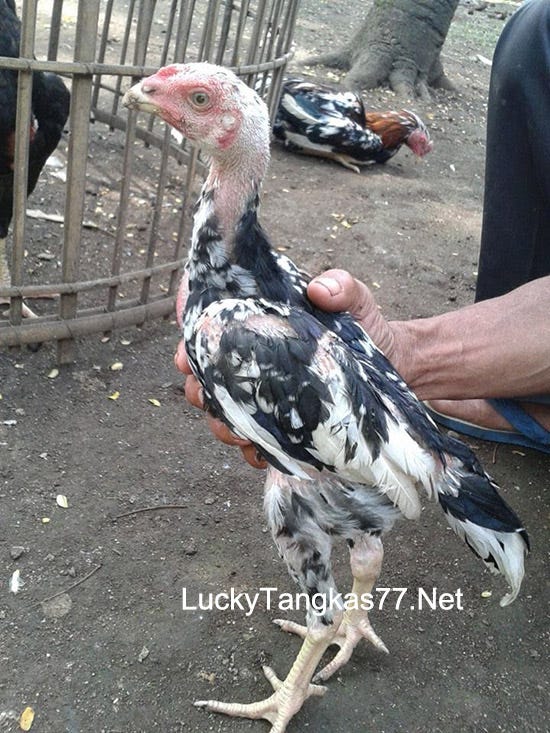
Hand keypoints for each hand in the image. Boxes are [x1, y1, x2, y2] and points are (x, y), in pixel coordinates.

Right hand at [175, 269, 395, 468]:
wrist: (394, 367)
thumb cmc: (367, 330)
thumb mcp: (357, 302)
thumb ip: (342, 287)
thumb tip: (321, 289)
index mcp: (259, 329)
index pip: (210, 335)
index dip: (190, 347)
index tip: (186, 358)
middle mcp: (255, 364)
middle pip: (205, 380)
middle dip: (200, 391)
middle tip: (207, 398)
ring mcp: (266, 398)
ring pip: (223, 415)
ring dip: (222, 426)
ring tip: (238, 432)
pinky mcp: (282, 428)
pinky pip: (254, 445)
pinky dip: (252, 451)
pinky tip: (261, 453)